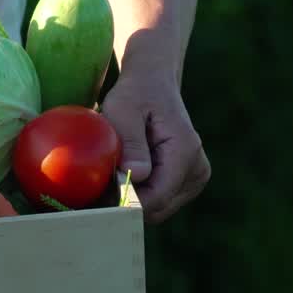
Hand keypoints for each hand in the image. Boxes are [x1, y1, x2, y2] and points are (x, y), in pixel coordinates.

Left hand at [101, 73, 210, 223]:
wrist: (154, 85)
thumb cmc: (136, 94)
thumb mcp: (124, 109)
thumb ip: (131, 141)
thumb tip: (137, 175)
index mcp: (185, 152)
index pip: (158, 196)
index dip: (127, 203)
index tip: (98, 200)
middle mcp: (197, 170)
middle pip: (159, 207)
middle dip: (127, 204)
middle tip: (96, 191)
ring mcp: (194, 178)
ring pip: (158, 208)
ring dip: (132, 200)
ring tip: (109, 180)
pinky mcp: (185, 182)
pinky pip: (159, 200)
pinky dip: (139, 195)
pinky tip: (121, 180)